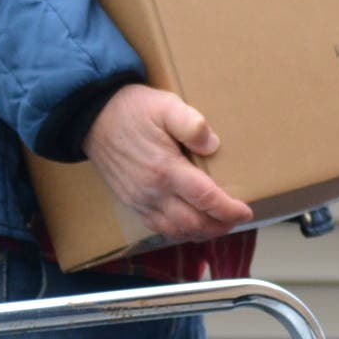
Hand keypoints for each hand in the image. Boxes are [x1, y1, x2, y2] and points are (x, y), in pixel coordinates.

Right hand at [84, 84, 254, 241]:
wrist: (92, 118)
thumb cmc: (133, 110)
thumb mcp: (166, 105)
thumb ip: (192, 124)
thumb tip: (213, 145)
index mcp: (165, 169)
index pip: (205, 199)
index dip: (228, 210)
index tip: (246, 212)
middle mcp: (152, 191)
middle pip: (192, 223)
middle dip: (219, 226)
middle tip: (237, 220)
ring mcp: (139, 200)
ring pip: (175, 231)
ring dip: (200, 233)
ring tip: (218, 225)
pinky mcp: (131, 202)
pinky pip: (157, 227)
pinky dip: (178, 232)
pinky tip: (190, 224)